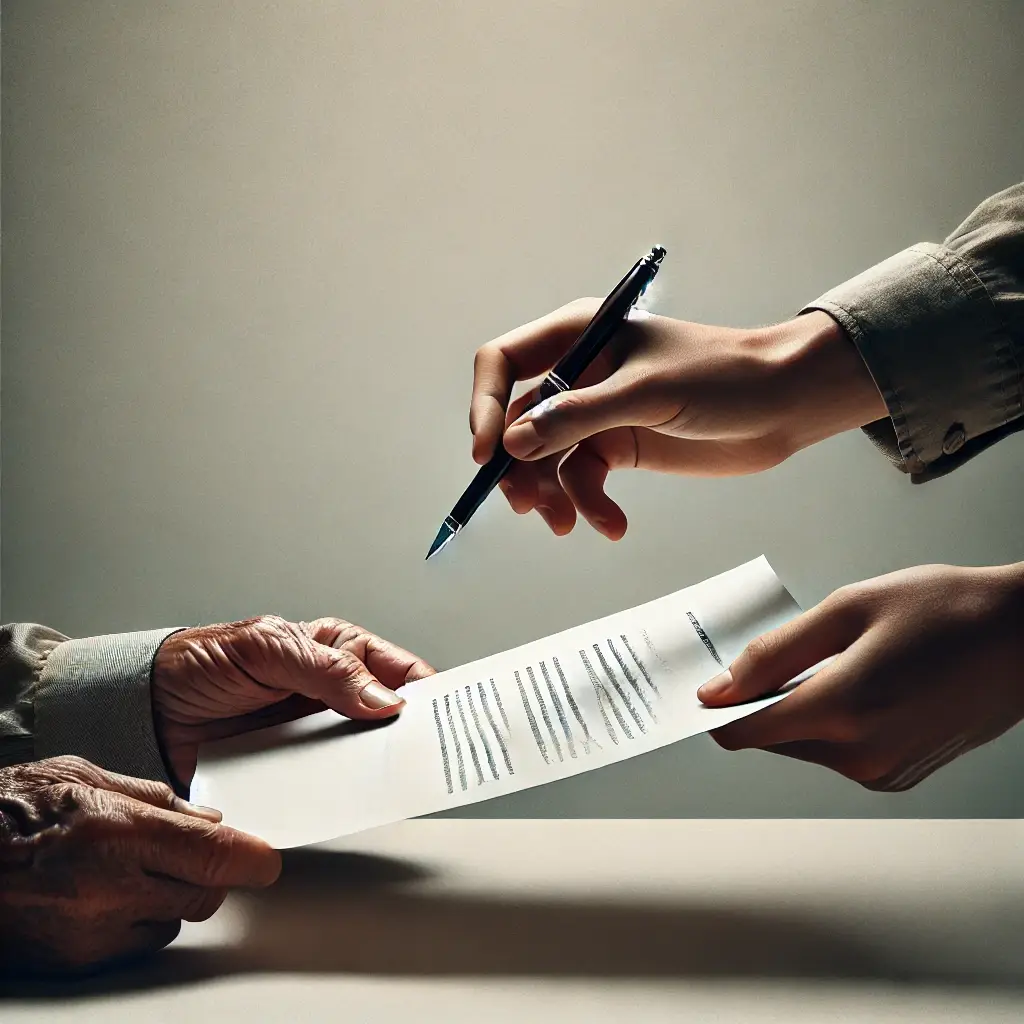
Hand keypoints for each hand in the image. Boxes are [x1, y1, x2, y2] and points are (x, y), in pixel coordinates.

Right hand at [0, 755, 278, 974]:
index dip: (251, 859)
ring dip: (171, 899)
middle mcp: (109, 887)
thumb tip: (206, 819)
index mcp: (116, 830)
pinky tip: (106, 895)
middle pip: (204, 894)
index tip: (267, 860)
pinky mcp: (75, 962)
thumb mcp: (84, 774)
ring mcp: (91, 931)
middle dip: (209, 874)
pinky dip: (137, 923)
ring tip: (129, 869)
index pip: (212, 854)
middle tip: (191, 854)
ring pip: (173, 923)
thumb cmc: (6, 812)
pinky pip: (137, 946)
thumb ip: (154, 797)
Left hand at [152, 616, 434, 787]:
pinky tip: (350, 803)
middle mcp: (333, 697)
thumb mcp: (267, 650)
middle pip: (391, 720)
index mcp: (337, 654)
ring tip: (398, 784)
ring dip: (379, 771)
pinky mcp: (293, 774)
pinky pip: (328, 789)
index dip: (429, 691)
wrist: (145, 710)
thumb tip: (384, 701)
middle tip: (434, 754)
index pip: (398, 671)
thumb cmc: (203, 663)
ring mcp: (315, 738)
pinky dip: (341, 798)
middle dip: (413, 736)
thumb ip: (328, 671)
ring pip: (364, 758)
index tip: (452, 712)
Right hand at [470, 301, 885, 538]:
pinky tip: (610, 525)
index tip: (487, 454)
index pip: (502, 363)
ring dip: (552, 494)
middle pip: (517, 421)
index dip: (484, 406)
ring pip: (545, 458)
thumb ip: (579, 416)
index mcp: (579, 336)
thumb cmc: (725, 376)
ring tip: (567, 524)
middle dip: (519, 466)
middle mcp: (579, 373)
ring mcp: (597, 413)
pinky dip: (588, 505)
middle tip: (527, 505)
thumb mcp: (648, 393)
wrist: (785, 405)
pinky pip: (581, 480)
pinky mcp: (618, 448)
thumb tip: (512, 443)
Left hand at [697, 563, 1023, 789]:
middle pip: (771, 738)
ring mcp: (883, 771)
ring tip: (835, 660)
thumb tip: (719, 689)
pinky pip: (839, 752)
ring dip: (799, 709)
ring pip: (804, 745)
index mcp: (842, 710)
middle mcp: (860, 755)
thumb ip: (775, 652)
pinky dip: (832, 722)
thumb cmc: (944, 610)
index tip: (710, 683)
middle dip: (761, 701)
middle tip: (781, 654)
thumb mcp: (848, 609)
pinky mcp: (899, 774)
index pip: (743, 731)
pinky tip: (861, 682)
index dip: (718, 708)